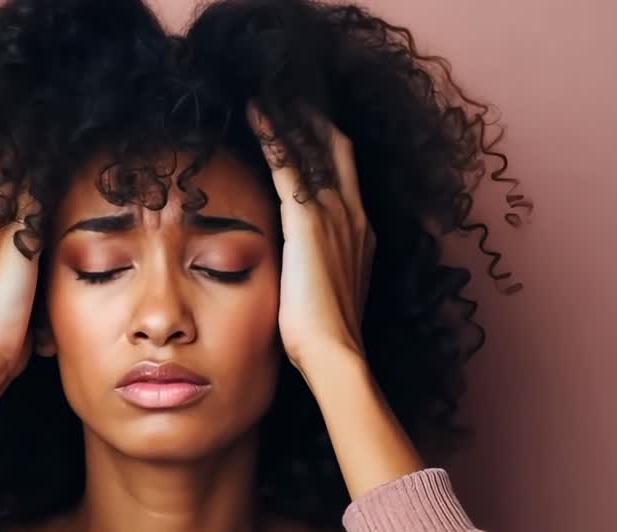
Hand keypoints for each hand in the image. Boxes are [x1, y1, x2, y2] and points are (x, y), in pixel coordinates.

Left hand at [0, 152, 43, 385]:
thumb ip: (27, 201)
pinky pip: (23, 254)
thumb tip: (35, 153)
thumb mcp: (16, 243)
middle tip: (50, 147)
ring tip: (55, 186)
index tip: (36, 123)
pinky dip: (37, 241)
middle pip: (1, 191)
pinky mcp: (4, 289)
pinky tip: (52, 243)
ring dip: (30, 204)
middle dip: (23, 169)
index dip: (13, 144)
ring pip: (11, 222)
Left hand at [246, 101, 375, 372]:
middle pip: (338, 148)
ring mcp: (335, 215)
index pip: (344, 174)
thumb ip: (317, 270)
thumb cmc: (325, 336)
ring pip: (314, 148)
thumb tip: (300, 272)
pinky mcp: (308, 221)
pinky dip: (272, 134)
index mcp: (362, 232)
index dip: (327, 146)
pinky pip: (289, 163)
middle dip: (314, 120)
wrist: (335, 352)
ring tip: (266, 95)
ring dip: (290, 118)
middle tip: (288, 95)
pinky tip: (254, 112)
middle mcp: (354, 215)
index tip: (307, 127)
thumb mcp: (327, 293)